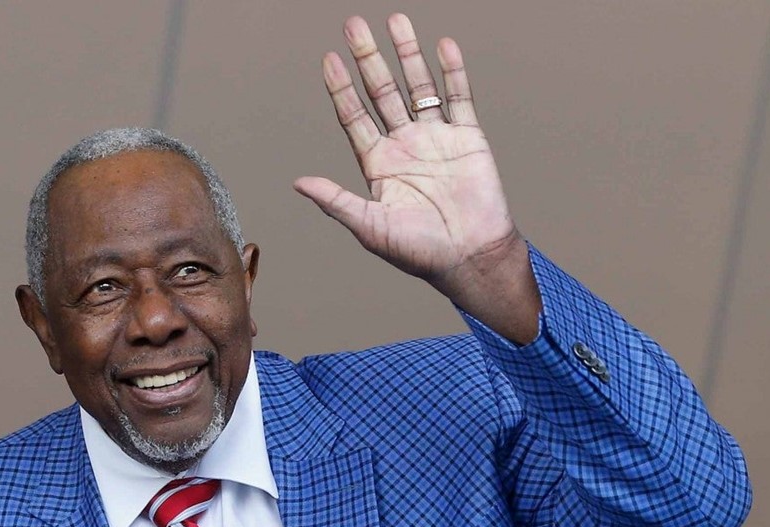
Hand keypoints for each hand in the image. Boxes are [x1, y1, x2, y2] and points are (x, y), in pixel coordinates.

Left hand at [295, 14, 540, 342]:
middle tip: (353, 25)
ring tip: (395, 20)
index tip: (329, 59)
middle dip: (367, 57)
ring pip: (417, 86)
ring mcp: (435, 138)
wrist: (471, 258)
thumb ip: (336, 201)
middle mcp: (403, 145)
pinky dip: (452, 72)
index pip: (353, 116)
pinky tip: (442, 45)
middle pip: (381, 91)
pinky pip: (459, 97)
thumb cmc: (419, 251)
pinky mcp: (467, 138)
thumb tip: (298, 182)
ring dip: (406, 54)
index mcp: (377, 164)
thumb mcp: (370, 227)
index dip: (341, 88)